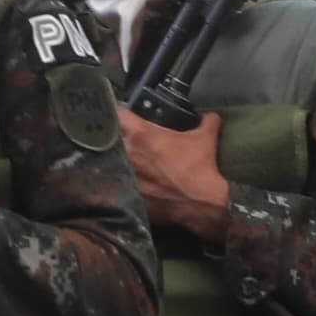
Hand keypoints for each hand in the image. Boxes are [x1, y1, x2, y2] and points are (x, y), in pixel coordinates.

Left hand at [120, 109, 234, 243]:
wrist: (201, 204)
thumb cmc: (200, 168)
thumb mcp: (205, 139)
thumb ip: (206, 121)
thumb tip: (210, 115)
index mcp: (140, 134)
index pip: (115, 113)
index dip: (113, 111)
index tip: (116, 113)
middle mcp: (126, 153)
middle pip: (106, 138)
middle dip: (110, 136)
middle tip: (118, 138)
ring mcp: (123, 175)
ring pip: (107, 160)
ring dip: (112, 158)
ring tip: (121, 160)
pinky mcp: (124, 194)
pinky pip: (115, 182)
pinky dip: (118, 180)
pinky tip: (126, 180)